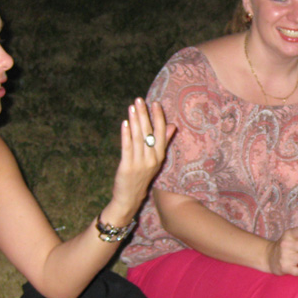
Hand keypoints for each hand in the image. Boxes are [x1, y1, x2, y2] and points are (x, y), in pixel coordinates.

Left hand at [107, 98, 175, 222]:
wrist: (130, 198)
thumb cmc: (142, 176)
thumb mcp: (156, 160)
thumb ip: (164, 142)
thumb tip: (172, 125)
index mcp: (159, 156)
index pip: (161, 133)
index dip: (158, 117)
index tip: (155, 103)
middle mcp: (152, 159)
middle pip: (149, 133)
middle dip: (144, 115)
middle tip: (140, 100)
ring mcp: (140, 163)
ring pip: (138, 138)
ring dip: (134, 121)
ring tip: (132, 107)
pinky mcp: (127, 166)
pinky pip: (127, 147)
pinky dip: (125, 134)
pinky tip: (124, 123)